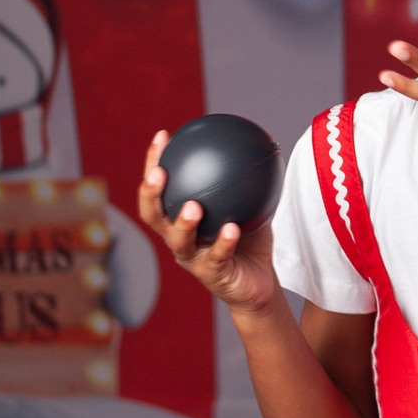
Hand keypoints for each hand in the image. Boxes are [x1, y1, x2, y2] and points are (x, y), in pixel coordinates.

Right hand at [138, 131, 276, 316]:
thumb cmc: (248, 239)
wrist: (258, 282)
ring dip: (184, 223)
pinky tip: (232, 228)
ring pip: (179, 240)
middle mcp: (178, 238)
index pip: (159, 188)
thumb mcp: (252, 203)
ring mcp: (192, 259)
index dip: (155, 163)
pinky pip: (217, 256)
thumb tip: (266, 136)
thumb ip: (251, 176)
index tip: (162, 137)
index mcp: (179, 218)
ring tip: (193, 206)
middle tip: (158, 172)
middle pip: (153, 215)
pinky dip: (224, 242)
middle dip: (151, 193)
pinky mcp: (211, 276)